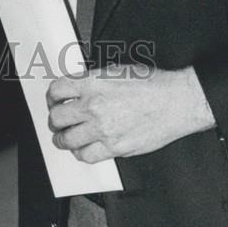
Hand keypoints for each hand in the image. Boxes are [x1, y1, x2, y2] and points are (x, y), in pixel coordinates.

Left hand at [46, 65, 215, 162]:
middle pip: (57, 117)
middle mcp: (94, 106)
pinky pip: (87, 156)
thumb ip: (93, 81)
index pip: (57, 90)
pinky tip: (83, 149)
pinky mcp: (116, 148)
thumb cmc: (152, 83)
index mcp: (92, 82)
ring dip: (62, 139)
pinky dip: (81, 153)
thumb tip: (77, 89)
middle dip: (54, 120)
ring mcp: (103, 129)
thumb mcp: (116, 70)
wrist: (176, 101)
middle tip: (57, 121)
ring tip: (64, 138)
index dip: (51, 96)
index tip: (53, 101)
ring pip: (67, 140)